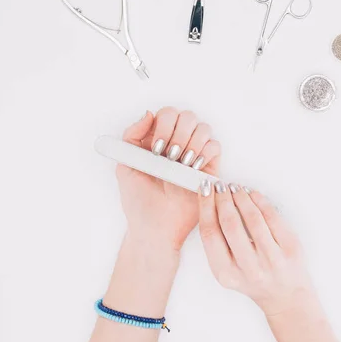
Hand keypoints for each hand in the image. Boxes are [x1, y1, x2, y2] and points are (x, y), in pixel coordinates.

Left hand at [116, 107, 220, 250]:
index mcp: (157, 140)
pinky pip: (215, 146)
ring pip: (203, 128)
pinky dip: (205, 153)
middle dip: (179, 133)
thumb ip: (131, 136)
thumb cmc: (139, 202)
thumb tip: (149, 114)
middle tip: (170, 157)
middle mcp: (177, 143)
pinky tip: (193, 168)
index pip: (167, 114)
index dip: (164, 125)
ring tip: (181, 164)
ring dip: (192, 143)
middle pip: (187, 116)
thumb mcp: (125, 166)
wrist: (157, 227)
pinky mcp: (209, 168)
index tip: (156, 148)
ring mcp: (194, 154)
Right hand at [197, 181, 313, 315]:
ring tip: (235, 188)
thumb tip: (210, 204)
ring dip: (241, 197)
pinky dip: (260, 200)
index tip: (204, 191)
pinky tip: (253, 194)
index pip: (210, 234)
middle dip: (222, 199)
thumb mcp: (227, 269)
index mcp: (227, 274)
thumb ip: (217, 243)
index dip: (205, 207)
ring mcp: (272, 258)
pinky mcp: (290, 248)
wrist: (285, 296)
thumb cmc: (255, 280)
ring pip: (252, 217)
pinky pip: (273, 217)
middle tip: (219, 187)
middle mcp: (249, 268)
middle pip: (229, 223)